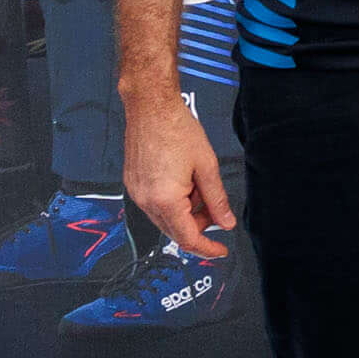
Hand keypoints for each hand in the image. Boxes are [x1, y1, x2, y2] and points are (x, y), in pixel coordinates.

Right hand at [122, 87, 233, 261]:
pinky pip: (154, 204)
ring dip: (185, 211)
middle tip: (214, 207)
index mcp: (165, 200)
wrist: (151, 107)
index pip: (188, 238)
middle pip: (175, 231)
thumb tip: (226, 221)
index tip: (220, 250)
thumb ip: (217, 199)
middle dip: (198, 225)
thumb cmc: (175, 128)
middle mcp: (146, 200)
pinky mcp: (133, 184)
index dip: (207, 248)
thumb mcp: (206, 166)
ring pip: (165, 218)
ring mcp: (136, 192)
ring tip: (196, 184)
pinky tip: (182, 181)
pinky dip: (172, 201)